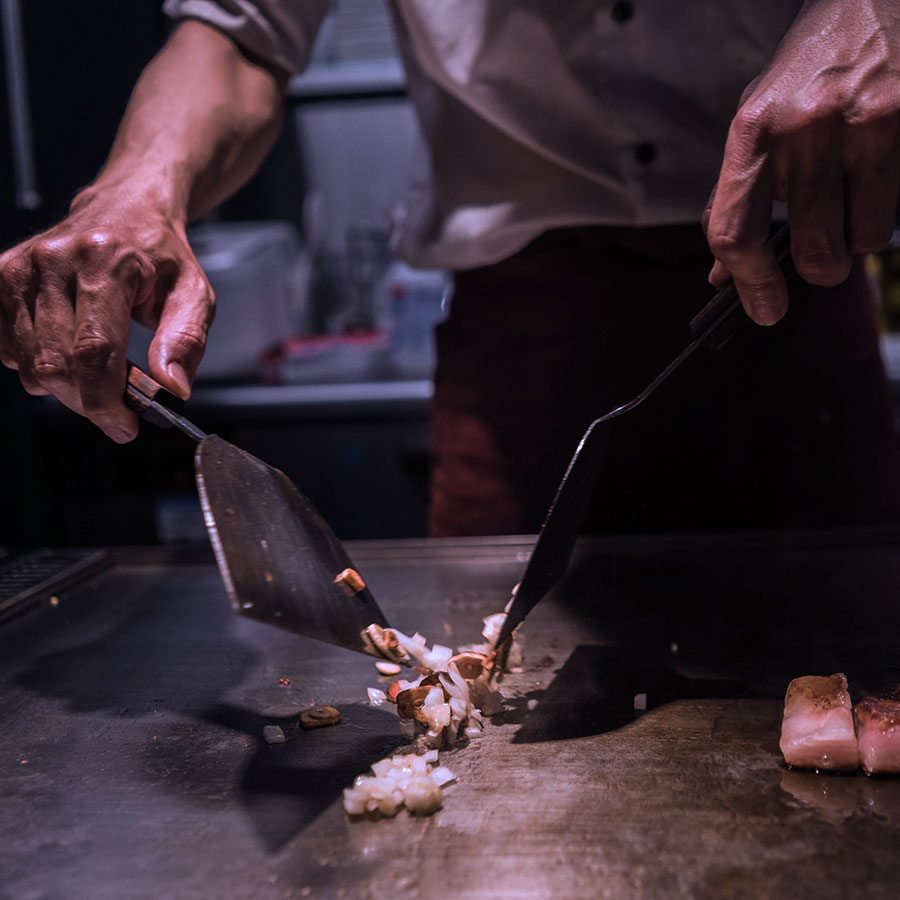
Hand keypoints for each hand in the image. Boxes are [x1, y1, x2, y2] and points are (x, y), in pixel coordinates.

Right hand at [0, 186, 213, 441]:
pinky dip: (40, 365)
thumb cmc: (159, 254)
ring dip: (66, 386)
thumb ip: (186, 341)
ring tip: (100, 369)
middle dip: (90, 400)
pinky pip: (8, 351)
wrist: (125, 208)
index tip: (124, 426)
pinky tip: (68, 347)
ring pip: (30, 365)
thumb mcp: (194, 294)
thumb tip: (172, 388)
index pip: (93, 351)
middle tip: (121, 401)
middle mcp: (54, 261)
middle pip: (57, 365)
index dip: (105, 401)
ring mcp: (19, 268)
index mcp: (105, 261)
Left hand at [705, 0, 899, 324]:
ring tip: (846, 209)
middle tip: (817, 258)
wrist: (865, 3)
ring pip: (860, 240)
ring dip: (852, 243)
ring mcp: (859, 125)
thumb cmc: (803, 75)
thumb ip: (734, 200)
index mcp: (752, 133)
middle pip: (810, 249)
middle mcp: (802, 129)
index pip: (734, 232)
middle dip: (816, 269)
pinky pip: (891, 213)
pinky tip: (871, 186)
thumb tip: (722, 276)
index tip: (762, 310)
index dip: (748, 284)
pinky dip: (879, 219)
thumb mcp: (753, 128)